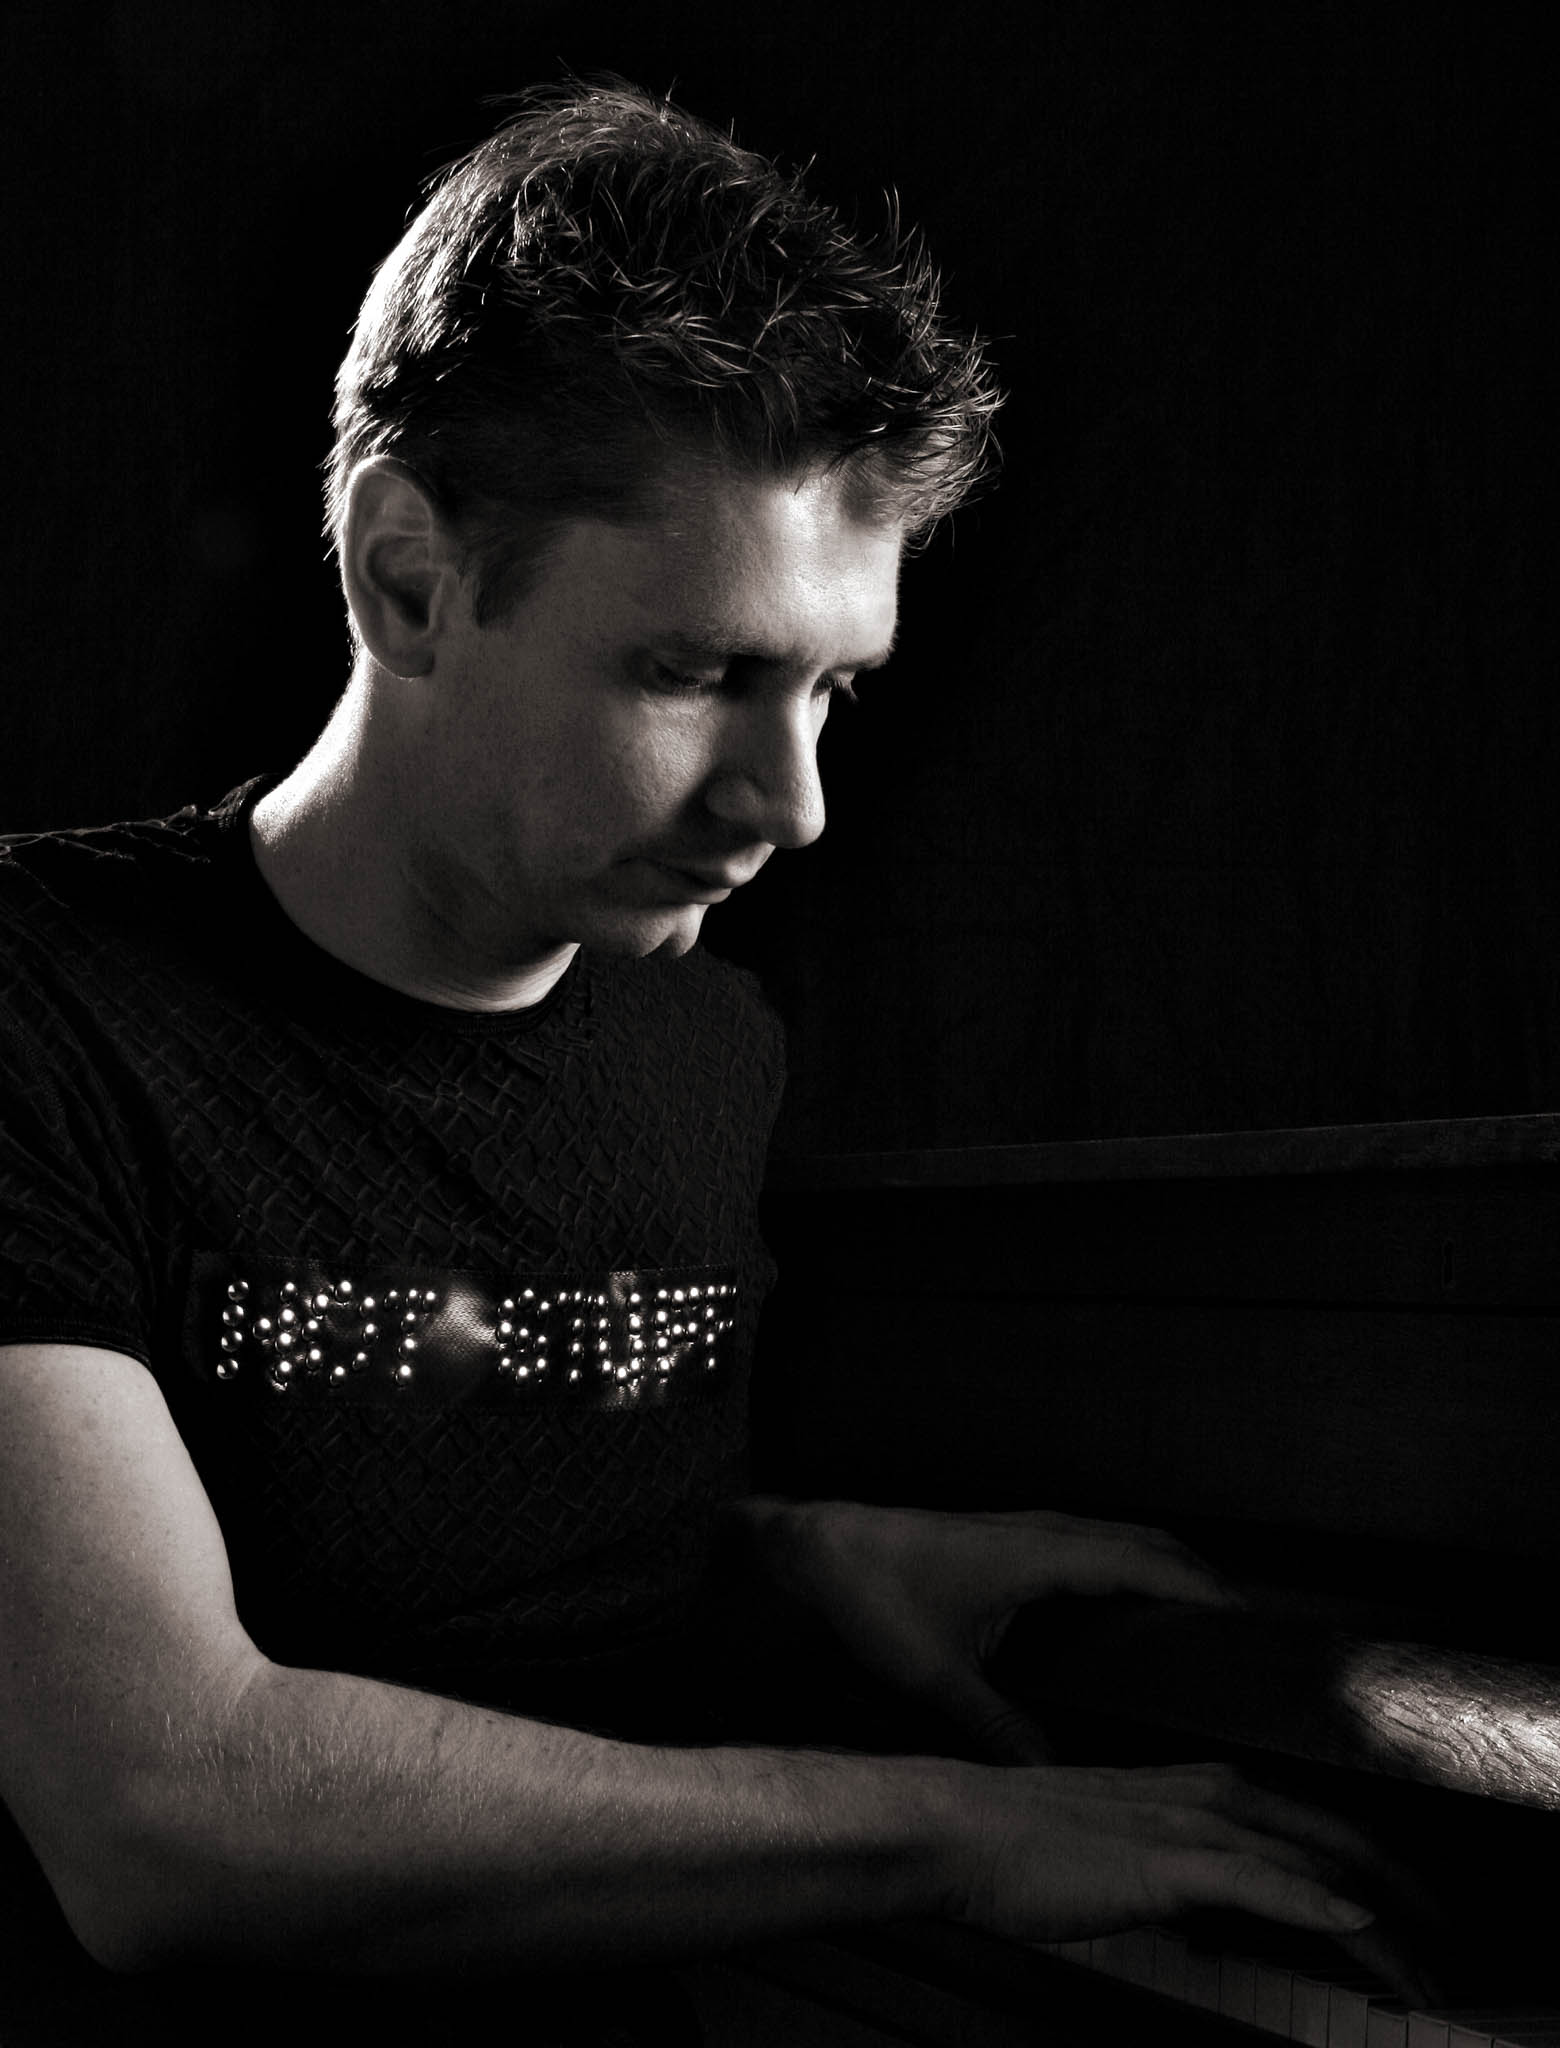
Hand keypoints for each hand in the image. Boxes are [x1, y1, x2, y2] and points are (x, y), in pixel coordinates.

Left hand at [730, 1498, 1236, 1762]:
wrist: (817, 1549)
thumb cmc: (873, 1597)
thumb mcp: (937, 1678)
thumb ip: (999, 1731)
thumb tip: (1050, 1779)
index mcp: (1041, 1555)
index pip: (1149, 1565)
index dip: (1206, 1595)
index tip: (1256, 1629)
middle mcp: (1045, 1531)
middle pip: (1152, 1545)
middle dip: (1207, 1583)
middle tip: (1254, 1638)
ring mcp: (1030, 1527)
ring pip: (1124, 1539)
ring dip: (1172, 1570)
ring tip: (1212, 1624)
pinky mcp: (1014, 1536)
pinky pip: (1097, 1544)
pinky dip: (1134, 1567)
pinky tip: (1136, 1609)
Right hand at [938, 1756, 1432, 2002]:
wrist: (951, 1826)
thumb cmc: (1008, 1840)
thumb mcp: (1104, 1853)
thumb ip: (1159, 1870)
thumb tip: (1193, 1904)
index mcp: (1185, 1787)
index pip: (1299, 1821)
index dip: (1359, 1859)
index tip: (1395, 1900)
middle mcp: (1198, 1794)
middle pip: (1326, 1834)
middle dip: (1395, 1884)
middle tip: (1438, 1932)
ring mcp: (1184, 1823)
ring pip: (1307, 1862)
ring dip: (1377, 1914)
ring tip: (1421, 1959)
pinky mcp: (1164, 1859)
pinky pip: (1258, 1882)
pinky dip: (1314, 1902)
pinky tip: (1354, 1926)